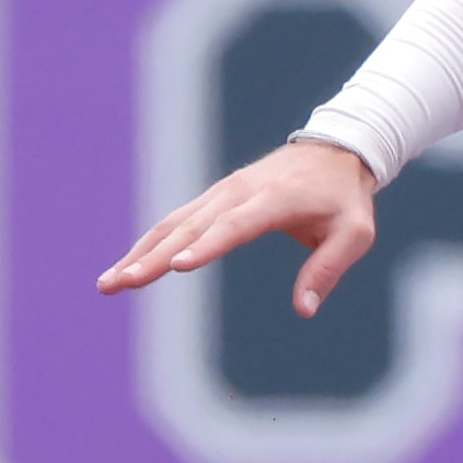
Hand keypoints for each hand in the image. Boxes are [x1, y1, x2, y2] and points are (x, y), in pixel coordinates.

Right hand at [96, 140, 378, 316]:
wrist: (335, 152)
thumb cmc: (345, 200)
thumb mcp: (354, 235)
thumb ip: (327, 270)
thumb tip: (304, 310)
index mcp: (275, 200)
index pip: (234, 226)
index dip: (205, 246)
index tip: (175, 266)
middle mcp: (240, 192)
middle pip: (190, 227)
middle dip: (152, 257)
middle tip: (120, 284)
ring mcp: (223, 192)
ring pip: (173, 223)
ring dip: (140, 252)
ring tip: (109, 283)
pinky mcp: (214, 197)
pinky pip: (176, 220)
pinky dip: (150, 243)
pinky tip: (129, 266)